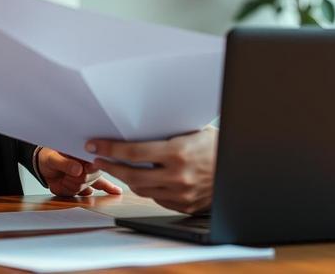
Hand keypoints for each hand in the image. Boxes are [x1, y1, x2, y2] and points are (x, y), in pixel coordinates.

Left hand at [37, 148, 122, 196]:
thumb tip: (78, 169)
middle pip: (92, 176)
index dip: (89, 167)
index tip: (83, 169)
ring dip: (72, 186)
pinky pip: (100, 185)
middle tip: (64, 177)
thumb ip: (64, 164)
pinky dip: (107, 188)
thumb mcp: (52, 159)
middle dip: (77, 180)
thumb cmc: (47, 158)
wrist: (42, 166)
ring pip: (87, 186)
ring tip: (64, 179)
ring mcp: (88, 172)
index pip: (92, 160)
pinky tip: (116, 191)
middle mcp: (88, 161)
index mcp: (81, 151)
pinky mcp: (86, 181)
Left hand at [87, 127, 216, 213]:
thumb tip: (134, 129)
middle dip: (110, 165)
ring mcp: (180, 193)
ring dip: (126, 178)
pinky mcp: (184, 205)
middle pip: (131, 174)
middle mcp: (178, 175)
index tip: (95, 145)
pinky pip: (157, 198)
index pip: (133, 152)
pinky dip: (147, 188)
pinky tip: (141, 179)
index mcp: (178, 152)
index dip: (110, 148)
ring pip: (141, 189)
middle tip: (99, 158)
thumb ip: (165, 135)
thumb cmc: (215, 145)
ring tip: (117, 167)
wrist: (239, 168)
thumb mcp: (192, 132)